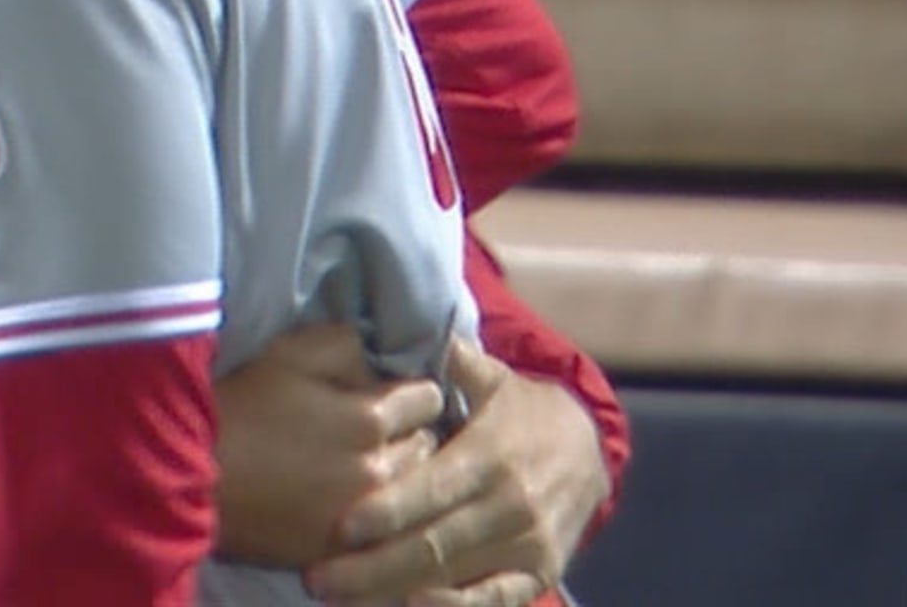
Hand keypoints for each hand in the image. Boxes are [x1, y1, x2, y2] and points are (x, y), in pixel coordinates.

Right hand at [210, 324, 445, 569]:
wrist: (189, 474)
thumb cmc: (238, 406)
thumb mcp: (286, 353)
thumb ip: (345, 344)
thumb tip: (378, 358)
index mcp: (370, 418)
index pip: (429, 398)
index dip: (410, 391)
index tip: (391, 393)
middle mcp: (379, 470)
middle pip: (428, 446)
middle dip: (409, 434)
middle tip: (378, 431)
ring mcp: (364, 517)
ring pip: (413, 491)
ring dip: (400, 476)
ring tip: (363, 466)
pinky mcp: (344, 550)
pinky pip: (387, 529)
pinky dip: (378, 513)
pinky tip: (351, 499)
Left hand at [306, 334, 608, 606]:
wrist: (590, 451)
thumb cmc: (517, 412)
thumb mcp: (491, 379)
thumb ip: (451, 363)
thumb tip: (415, 328)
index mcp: (491, 455)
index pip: (433, 489)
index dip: (388, 511)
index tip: (340, 528)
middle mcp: (511, 504)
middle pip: (435, 543)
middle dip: (373, 566)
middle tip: (317, 579)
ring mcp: (528, 544)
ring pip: (455, 578)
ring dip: (395, 593)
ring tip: (342, 600)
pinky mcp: (540, 573)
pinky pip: (495, 601)